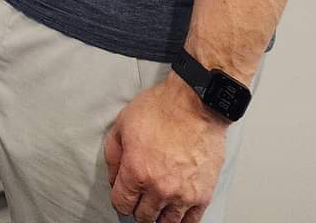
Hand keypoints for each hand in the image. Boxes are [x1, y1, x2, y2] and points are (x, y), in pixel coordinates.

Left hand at [104, 78, 228, 222]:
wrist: (195, 104)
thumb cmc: (161, 109)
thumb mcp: (123, 123)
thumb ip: (113, 155)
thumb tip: (113, 178)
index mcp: (136, 171)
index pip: (121, 204)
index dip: (120, 200)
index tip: (124, 195)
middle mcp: (158, 188)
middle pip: (143, 216)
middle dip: (138, 207)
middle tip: (140, 197)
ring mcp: (182, 194)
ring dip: (159, 215)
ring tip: (158, 203)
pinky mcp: (203, 195)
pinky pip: (191, 222)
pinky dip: (181, 220)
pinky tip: (176, 211)